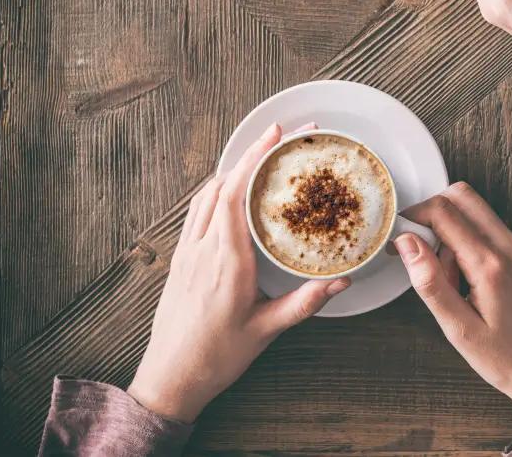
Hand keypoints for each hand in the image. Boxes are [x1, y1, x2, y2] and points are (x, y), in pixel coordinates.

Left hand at [127, 123, 349, 421]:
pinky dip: (218, 189)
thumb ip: (305, 303)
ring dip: (234, 167)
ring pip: (207, 193)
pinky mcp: (181, 258)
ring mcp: (187, 251)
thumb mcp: (267, 331)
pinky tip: (232, 189)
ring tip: (262, 153)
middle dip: (253, 153)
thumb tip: (341, 282)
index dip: (257, 159)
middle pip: (223, 184)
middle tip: (283, 134)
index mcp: (226, 261)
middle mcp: (202, 249)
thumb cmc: (216, 357)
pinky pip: (198, 210)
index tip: (279, 136)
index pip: (237, 194)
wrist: (170, 378)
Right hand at [395, 182, 511, 430]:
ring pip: (479, 211)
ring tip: (451, 277)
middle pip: (463, 196)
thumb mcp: (458, 329)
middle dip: (433, 213)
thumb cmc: (507, 360)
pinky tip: (470, 281)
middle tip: (422, 250)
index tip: (400, 237)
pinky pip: (494, 230)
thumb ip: (429, 282)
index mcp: (491, 265)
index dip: (414, 217)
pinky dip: (473, 241)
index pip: (444, 212)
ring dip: (454, 229)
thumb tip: (407, 242)